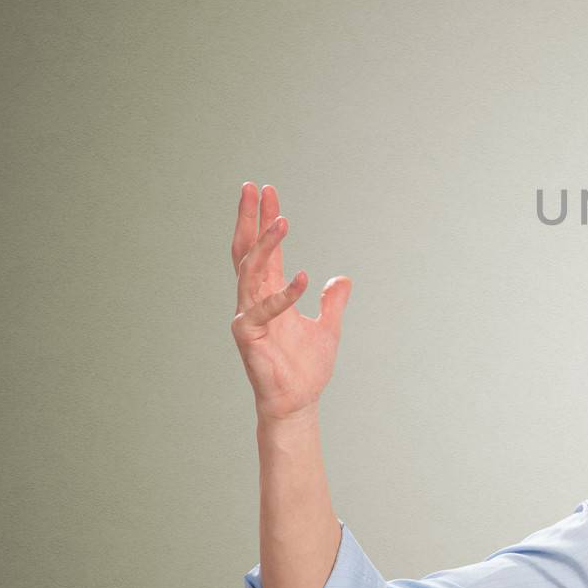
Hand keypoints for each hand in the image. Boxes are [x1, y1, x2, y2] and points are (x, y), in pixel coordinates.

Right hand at [228, 182, 350, 420]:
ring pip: (251, 270)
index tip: (267, 192)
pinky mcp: (248, 334)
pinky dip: (284, 293)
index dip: (264, 220)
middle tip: (252, 186)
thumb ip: (333, 302)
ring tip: (282, 219)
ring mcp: (248, 315)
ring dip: (267, 244)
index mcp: (270, 293)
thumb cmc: (306, 367)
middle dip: (249, 218)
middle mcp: (254, 299)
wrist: (299, 401)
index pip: (265, 249)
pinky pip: (263, 308)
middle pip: (246, 250)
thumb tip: (341, 279)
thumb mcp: (328, 327)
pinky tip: (305, 277)